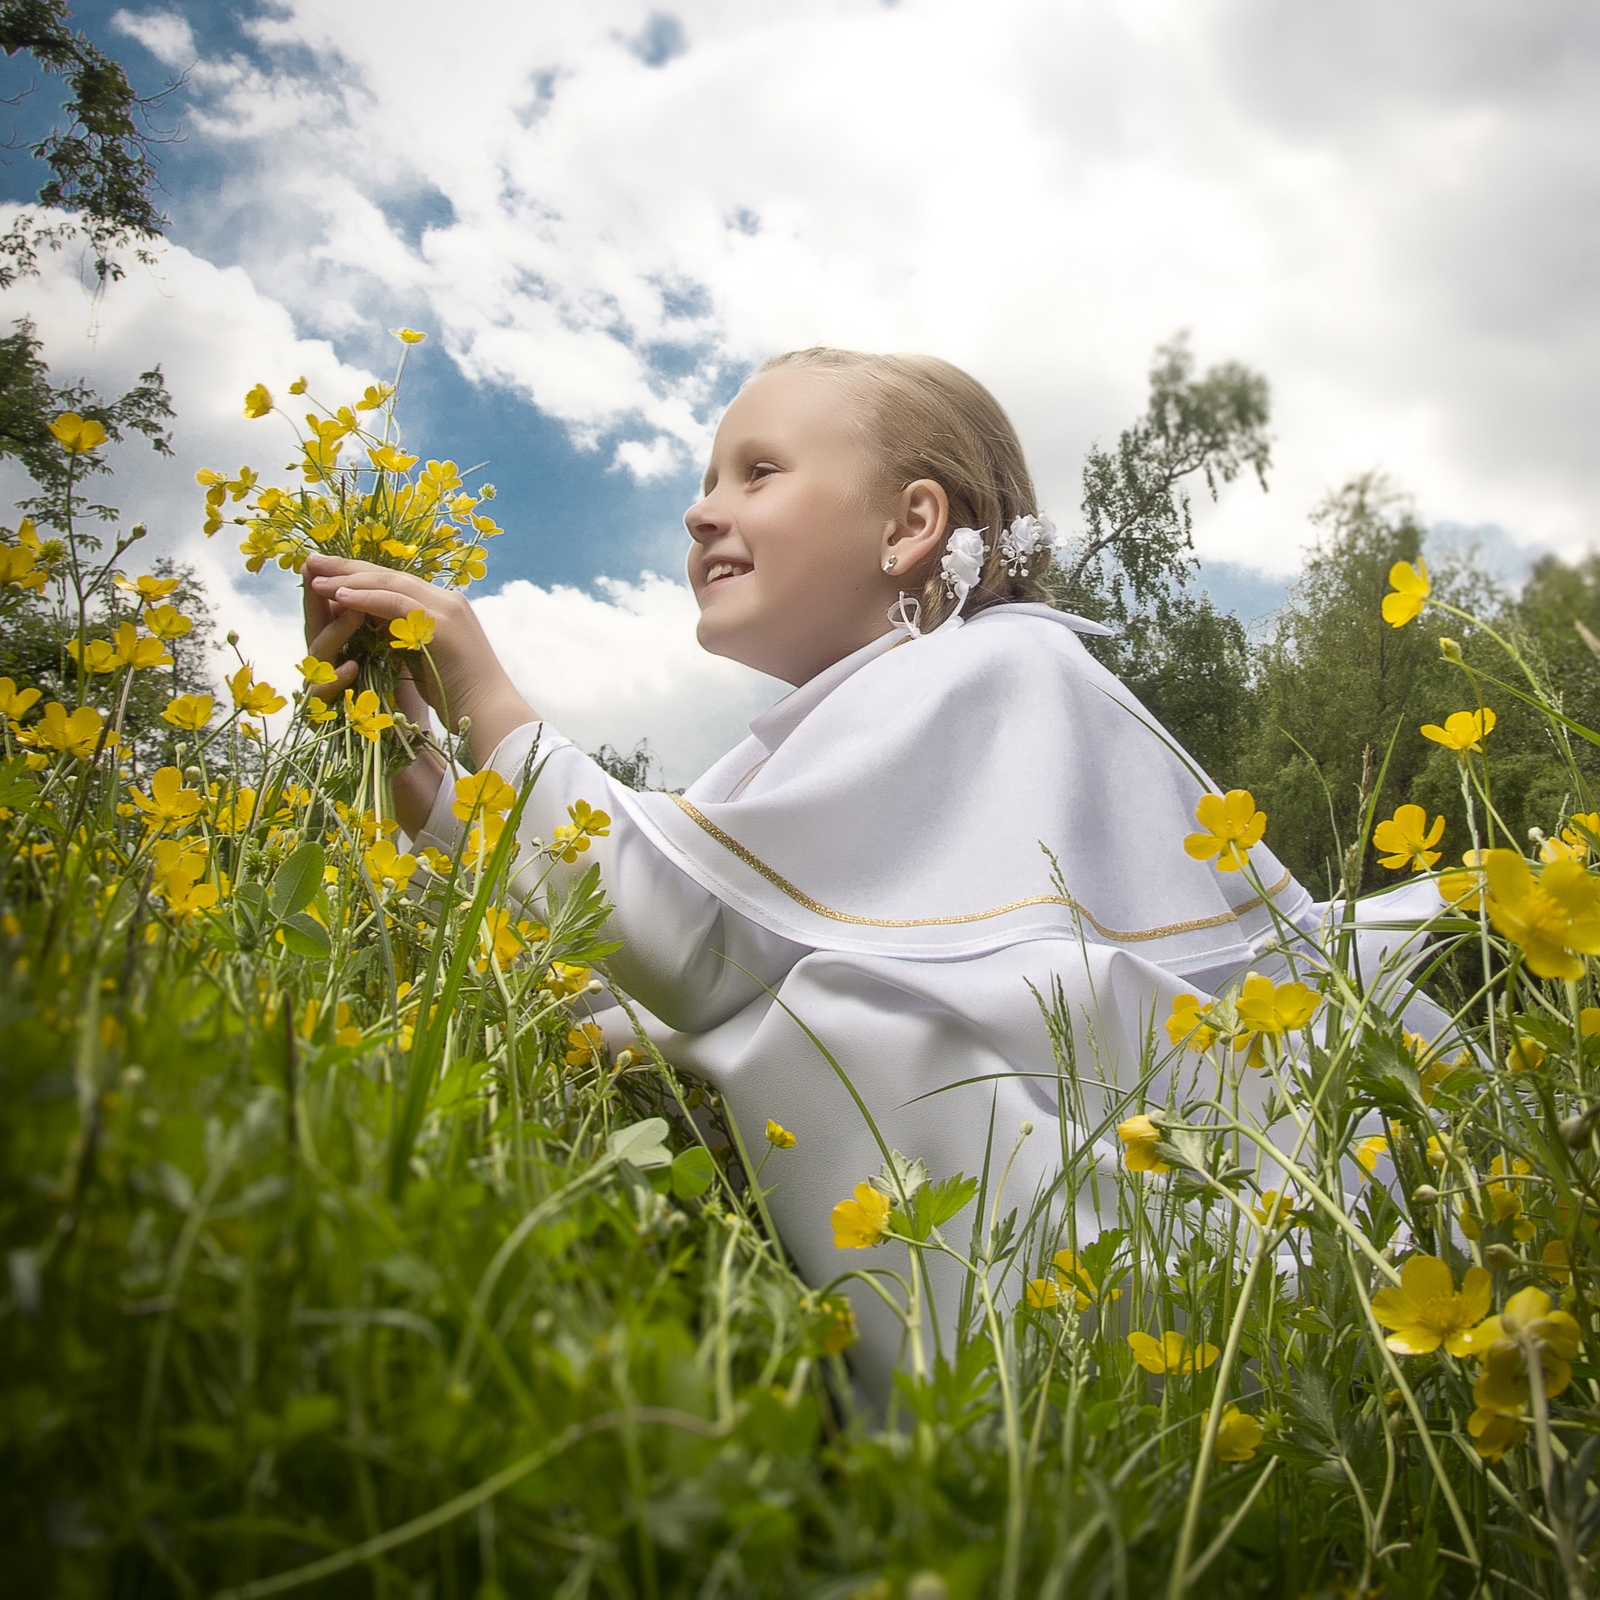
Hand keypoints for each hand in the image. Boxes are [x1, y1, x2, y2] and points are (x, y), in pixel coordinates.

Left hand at [301, 553, 538, 764]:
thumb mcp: (425, 661)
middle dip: (348, 567)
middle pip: (391, 574)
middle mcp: (448, 601)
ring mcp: (447, 609)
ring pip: (391, 582)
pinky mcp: (441, 624)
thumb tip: (371, 629)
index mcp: (447, 609)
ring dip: (349, 579)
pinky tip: (339, 596)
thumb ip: (403, 640)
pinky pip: (395, 602)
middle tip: (313, 561)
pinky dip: (365, 598)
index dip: (361, 576)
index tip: (329, 574)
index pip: (397, 583)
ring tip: (316, 578)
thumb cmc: (460, 699)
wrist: (492, 716)